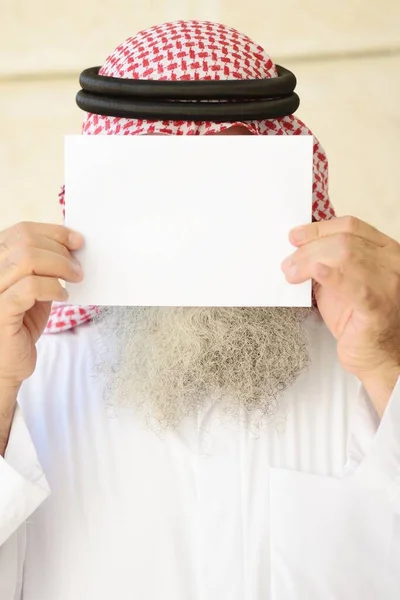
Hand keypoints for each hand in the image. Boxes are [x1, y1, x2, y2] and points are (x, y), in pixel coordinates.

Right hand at [0, 222, 83, 387]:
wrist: (5, 364)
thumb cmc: (20, 324)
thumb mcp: (34, 288)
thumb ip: (44, 266)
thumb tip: (72, 244)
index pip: (21, 230)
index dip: (53, 232)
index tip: (77, 241)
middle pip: (26, 241)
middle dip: (60, 250)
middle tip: (78, 269)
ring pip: (27, 259)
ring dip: (60, 267)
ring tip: (74, 280)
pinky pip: (29, 287)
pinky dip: (52, 287)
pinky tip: (62, 296)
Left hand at [281, 216, 399, 411]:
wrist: (379, 358)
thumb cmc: (361, 322)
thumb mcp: (344, 284)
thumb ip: (331, 263)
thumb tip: (299, 249)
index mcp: (385, 252)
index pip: (351, 227)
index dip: (319, 228)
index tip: (295, 235)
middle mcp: (391, 263)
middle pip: (344, 240)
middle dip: (309, 248)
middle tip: (287, 263)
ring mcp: (388, 284)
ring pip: (345, 255)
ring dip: (309, 261)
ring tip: (291, 274)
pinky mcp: (377, 307)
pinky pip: (353, 284)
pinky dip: (331, 275)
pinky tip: (315, 272)